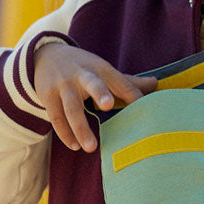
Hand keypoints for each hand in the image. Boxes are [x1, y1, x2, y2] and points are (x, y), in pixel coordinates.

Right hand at [33, 44, 156, 151]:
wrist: (46, 56)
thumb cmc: (84, 68)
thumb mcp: (104, 70)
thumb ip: (128, 81)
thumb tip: (157, 84)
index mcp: (101, 68)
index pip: (120, 82)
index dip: (133, 95)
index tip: (145, 109)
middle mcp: (82, 75)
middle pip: (92, 83)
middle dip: (100, 93)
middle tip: (108, 105)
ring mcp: (63, 86)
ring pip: (71, 108)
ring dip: (80, 128)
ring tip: (91, 147)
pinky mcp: (48, 96)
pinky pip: (56, 117)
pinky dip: (65, 133)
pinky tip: (74, 146)